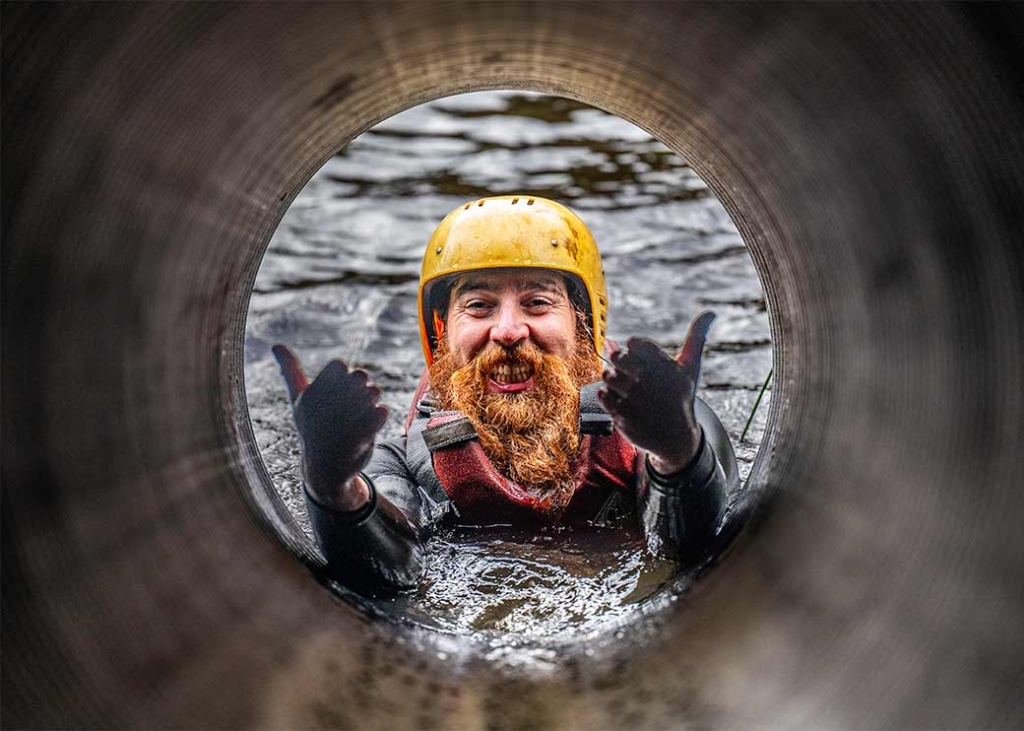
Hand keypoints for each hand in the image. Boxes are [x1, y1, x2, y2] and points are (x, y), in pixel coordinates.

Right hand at [272, 344, 387, 510]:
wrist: (325, 469)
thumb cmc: (312, 429)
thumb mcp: (299, 400)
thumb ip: (290, 371)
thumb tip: (275, 344)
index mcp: (311, 395)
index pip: (339, 365)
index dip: (343, 377)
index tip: (337, 394)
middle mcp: (326, 406)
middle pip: (360, 375)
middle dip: (360, 387)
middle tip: (352, 407)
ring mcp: (344, 421)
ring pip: (373, 391)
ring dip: (371, 401)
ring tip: (360, 417)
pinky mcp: (363, 436)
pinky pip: (381, 410)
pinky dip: (380, 415)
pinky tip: (370, 424)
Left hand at [598, 312, 715, 474]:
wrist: (675, 438)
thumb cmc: (681, 397)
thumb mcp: (691, 367)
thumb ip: (697, 337)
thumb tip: (712, 312)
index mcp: (664, 365)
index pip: (633, 342)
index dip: (633, 349)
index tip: (643, 362)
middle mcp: (649, 381)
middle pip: (616, 357)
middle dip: (620, 362)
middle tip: (631, 374)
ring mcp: (634, 399)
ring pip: (607, 376)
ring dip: (613, 380)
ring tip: (628, 389)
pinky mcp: (622, 415)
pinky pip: (603, 395)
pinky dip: (608, 396)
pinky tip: (622, 401)